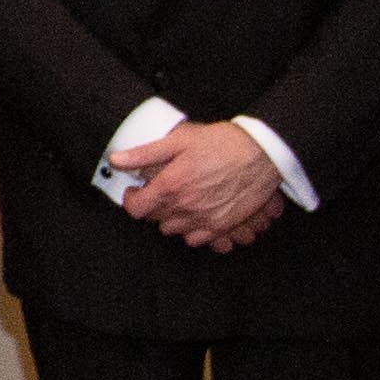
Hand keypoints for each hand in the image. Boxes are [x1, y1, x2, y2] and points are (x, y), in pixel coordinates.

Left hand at [120, 120, 287, 250]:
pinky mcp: (222, 226)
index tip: (136, 191)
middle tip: (162, 190)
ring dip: (171, 217)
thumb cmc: (222, 143)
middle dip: (152, 205)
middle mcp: (185, 207)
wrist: (262, 153)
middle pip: (154, 219)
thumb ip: (145, 153)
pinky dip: (191, 229)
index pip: (136, 209)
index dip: (131, 200)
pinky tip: (196, 212)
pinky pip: (196, 239)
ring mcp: (204, 220)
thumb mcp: (180, 139)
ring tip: (180, 199)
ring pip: (173, 230)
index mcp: (171, 186)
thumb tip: (116, 160)